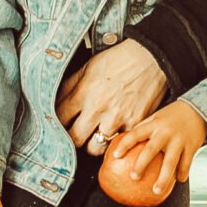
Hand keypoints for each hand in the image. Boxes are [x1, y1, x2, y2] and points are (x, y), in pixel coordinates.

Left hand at [56, 36, 166, 156]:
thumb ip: (70, 85)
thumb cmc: (120, 59)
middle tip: (76, 133)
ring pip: (95, 148)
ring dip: (93, 144)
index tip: (61, 124)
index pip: (60, 119)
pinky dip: (115, 141)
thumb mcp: (89, 66)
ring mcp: (116, 119)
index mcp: (83, 93)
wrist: (151, 58)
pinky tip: (115, 132)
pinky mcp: (134, 124)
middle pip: (75, 139)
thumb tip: (55, 100)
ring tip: (95, 135)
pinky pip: (118, 143)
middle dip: (73, 137)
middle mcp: (98, 109)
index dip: (57, 123)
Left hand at [103, 99, 206, 201]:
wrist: (198, 110)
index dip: (125, 145)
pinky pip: (186, 164)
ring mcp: (179, 141)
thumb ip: (144, 128)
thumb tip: (124, 143)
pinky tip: (178, 181)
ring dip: (163, 178)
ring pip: (170, 162)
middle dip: (141, 164)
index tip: (115, 156)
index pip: (136, 134)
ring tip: (156, 191)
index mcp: (154, 125)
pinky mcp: (191, 147)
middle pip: (151, 150)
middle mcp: (166, 133)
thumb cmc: (172, 116)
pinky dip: (182, 174)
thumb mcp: (156, 117)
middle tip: (134, 177)